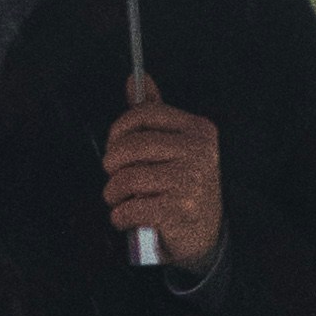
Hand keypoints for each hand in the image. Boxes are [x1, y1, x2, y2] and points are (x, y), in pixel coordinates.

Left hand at [106, 82, 224, 277]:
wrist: (203, 235)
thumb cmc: (183, 186)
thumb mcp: (176, 146)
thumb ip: (154, 114)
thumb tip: (136, 80)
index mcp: (198, 130)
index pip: (145, 114)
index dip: (119, 129)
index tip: (114, 144)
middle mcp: (198, 152)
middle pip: (130, 146)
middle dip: (112, 165)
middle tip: (114, 176)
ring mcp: (190, 181)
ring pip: (126, 178)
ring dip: (113, 194)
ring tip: (120, 199)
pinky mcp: (178, 210)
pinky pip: (130, 208)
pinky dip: (120, 216)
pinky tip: (127, 217)